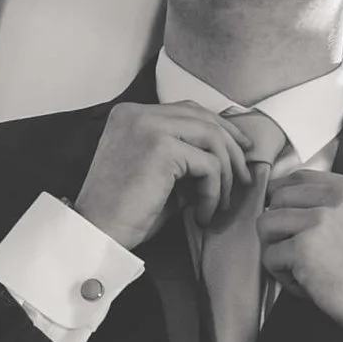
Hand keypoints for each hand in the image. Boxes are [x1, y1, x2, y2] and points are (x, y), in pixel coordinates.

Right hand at [74, 101, 263, 248]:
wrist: (98, 231)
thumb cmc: (125, 210)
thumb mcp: (156, 171)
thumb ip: (183, 154)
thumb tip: (229, 152)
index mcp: (130, 114)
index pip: (188, 110)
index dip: (220, 128)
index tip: (240, 151)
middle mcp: (137, 113)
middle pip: (204, 118)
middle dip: (232, 148)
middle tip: (244, 178)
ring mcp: (148, 126)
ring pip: (212, 138)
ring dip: (226, 174)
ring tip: (220, 203)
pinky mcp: (161, 147)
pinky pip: (208, 165)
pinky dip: (214, 193)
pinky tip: (202, 213)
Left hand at [259, 169, 342, 338]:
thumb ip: (332, 204)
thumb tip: (285, 199)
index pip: (299, 177)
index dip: (283, 198)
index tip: (284, 217)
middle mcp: (337, 198)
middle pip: (277, 199)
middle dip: (277, 227)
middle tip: (292, 251)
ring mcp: (319, 221)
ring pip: (266, 224)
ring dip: (275, 249)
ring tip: (298, 268)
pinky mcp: (304, 248)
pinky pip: (270, 256)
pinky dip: (281, 275)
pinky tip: (305, 283)